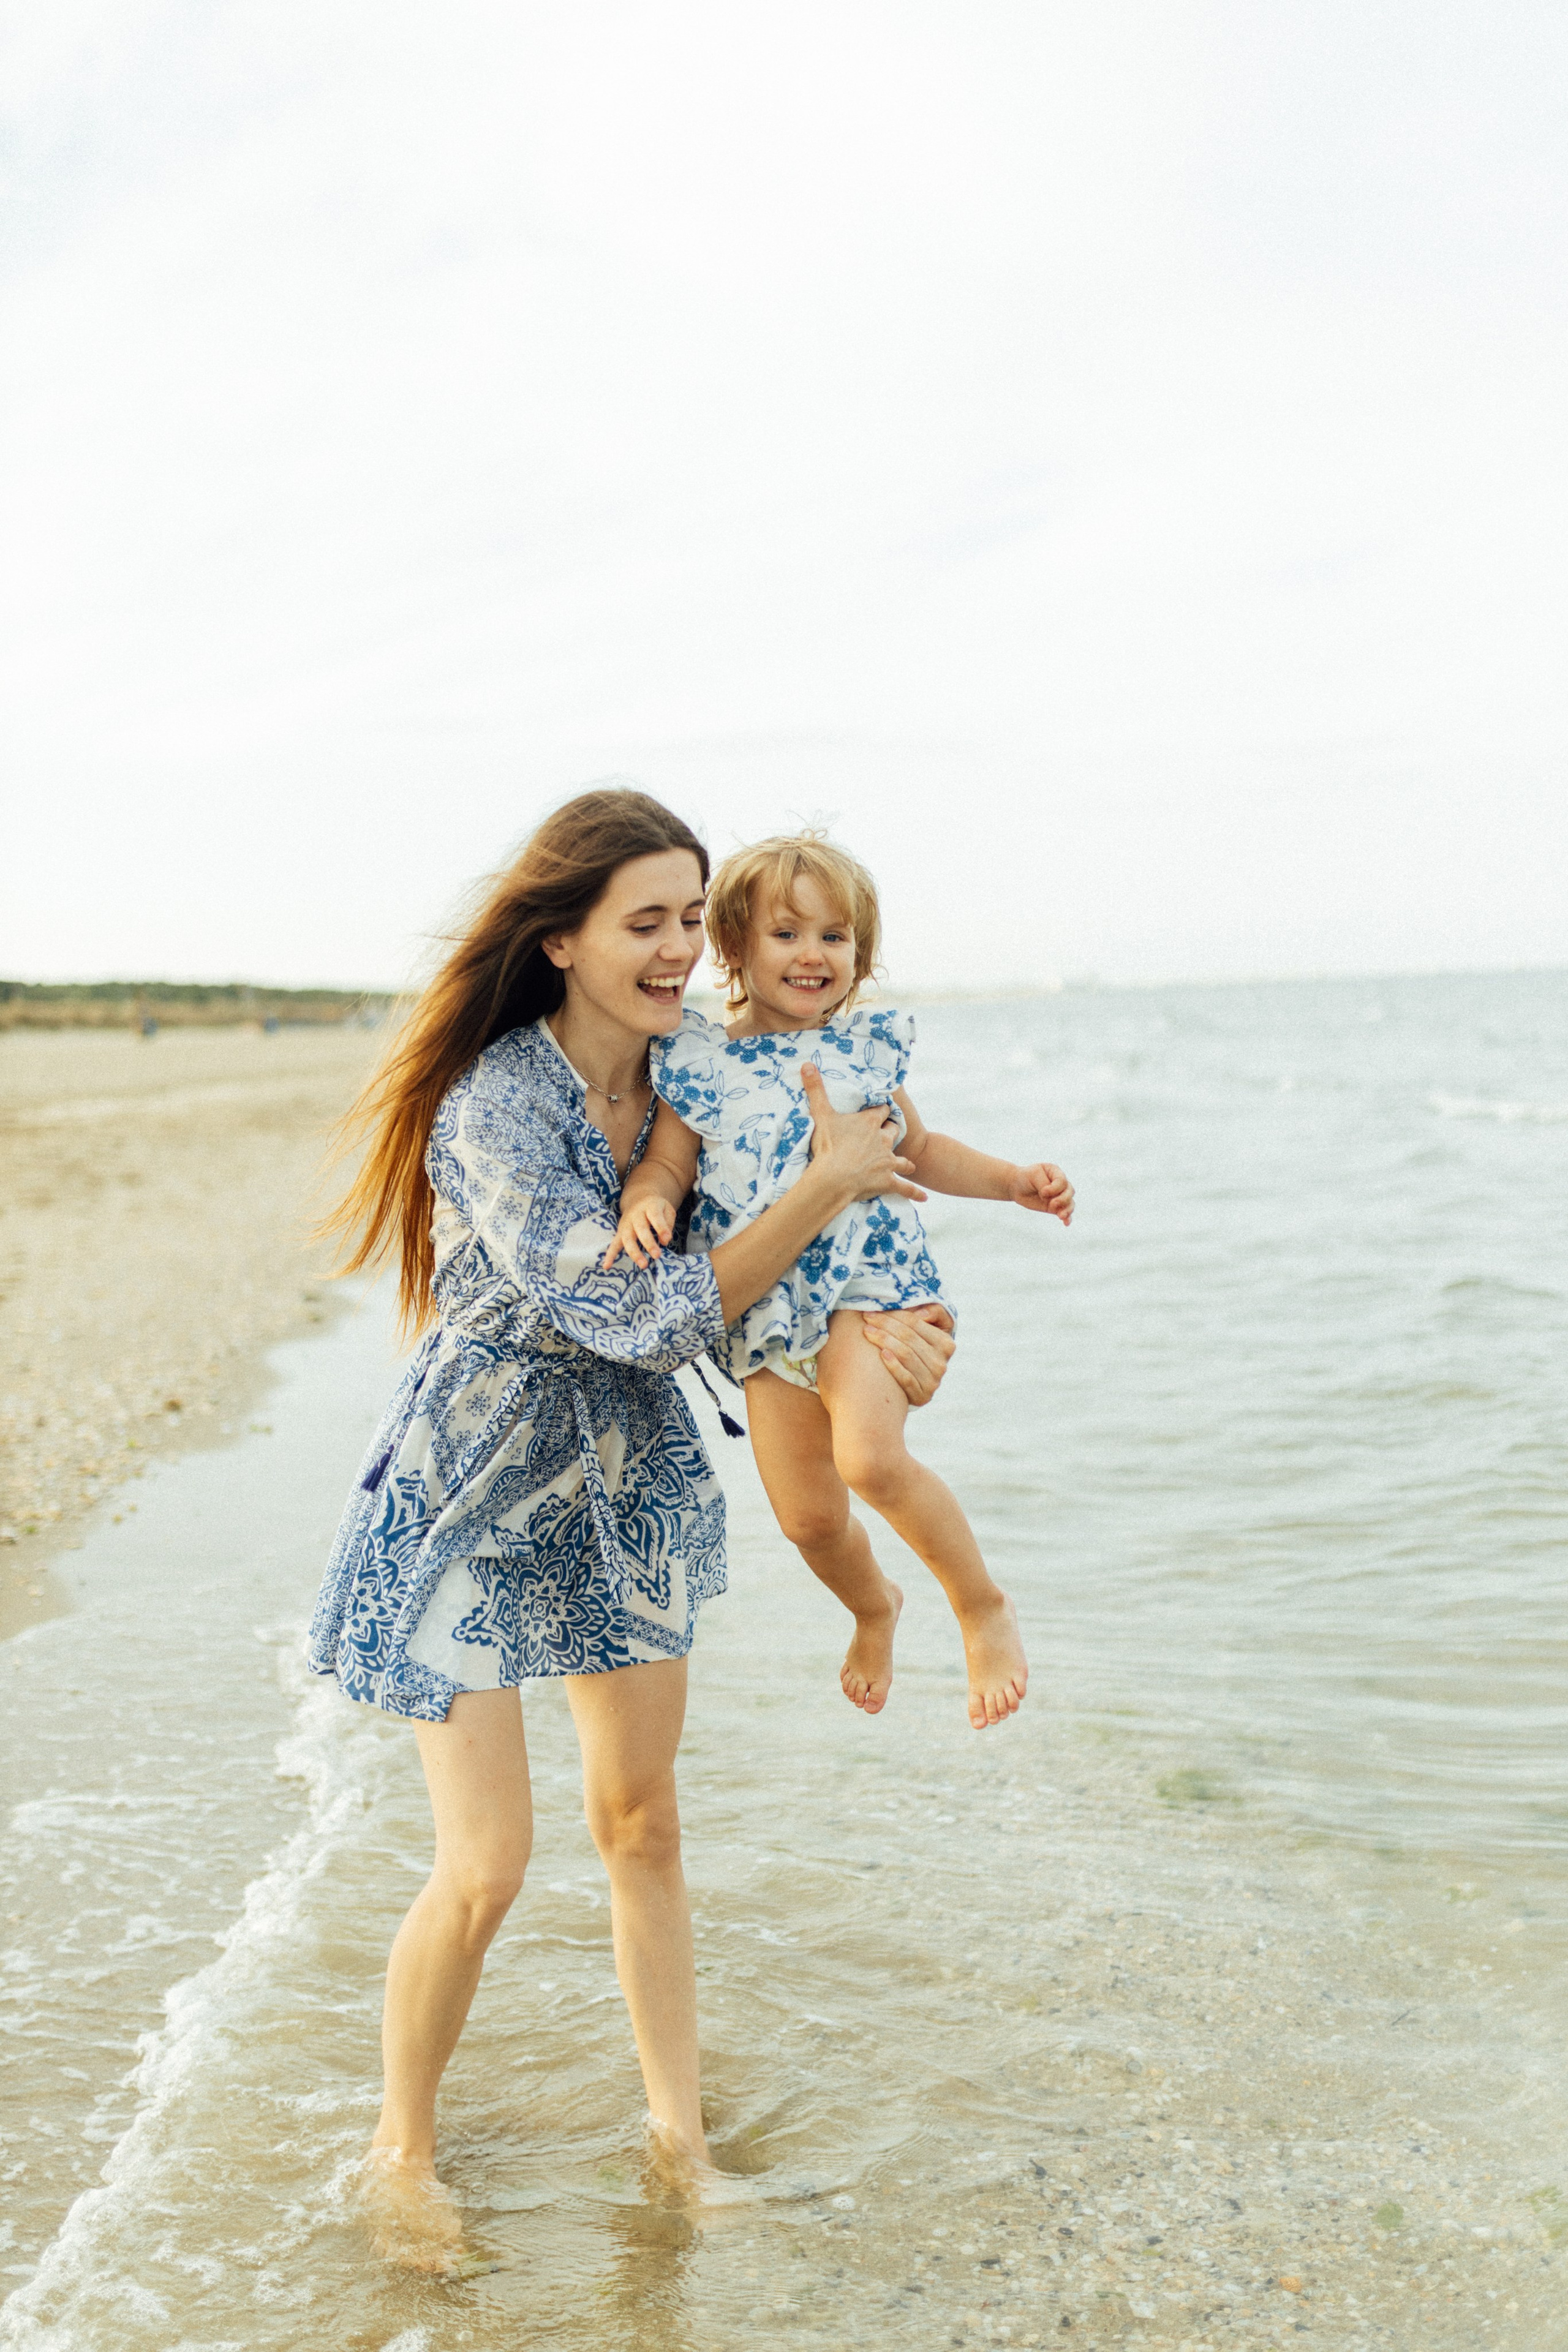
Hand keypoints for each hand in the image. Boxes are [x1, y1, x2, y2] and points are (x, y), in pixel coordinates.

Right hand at [602, 1195, 677, 1270]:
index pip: (655, 1217)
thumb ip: (668, 1223)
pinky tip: (607, 1266)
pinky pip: (614, 1244)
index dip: (661, 1228)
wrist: (638, 1198)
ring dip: (634, 1253)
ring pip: (628, 1238)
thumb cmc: (656, 1207)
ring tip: (643, 1265)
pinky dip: (610, 1255)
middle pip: (641, 1229)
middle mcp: (636, 1214)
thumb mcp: (667, 1209)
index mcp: (650, 1206)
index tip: (666, 1240)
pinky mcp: (620, 1232)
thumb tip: (665, 1241)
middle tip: (657, 1256)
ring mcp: (626, 1223)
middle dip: (648, 1243)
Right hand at [799, 1063, 927, 1206]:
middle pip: (894, 1131)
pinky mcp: (888, 1181)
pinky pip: (905, 1187)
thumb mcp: (821, 1114)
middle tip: (888, 1133)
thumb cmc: (828, 1146)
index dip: (881, 1110)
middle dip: (892, 1131)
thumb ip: (816, 1089)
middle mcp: (883, 1140)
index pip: (882, 1110)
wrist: (834, 1178)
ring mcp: (887, 1161)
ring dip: (904, 1161)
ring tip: (908, 1164)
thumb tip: (807, 1064)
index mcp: (870, 1123)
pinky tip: (924, 1198)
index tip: (881, 1109)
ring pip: (903, 1159)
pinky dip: (914, 1192)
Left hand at [861, 1302, 954, 1405]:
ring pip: (906, 1355)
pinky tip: (881, 1354)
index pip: (916, 1323)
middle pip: (909, 1338)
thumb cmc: (919, 1349)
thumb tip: (921, 1314)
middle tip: (866, 1317)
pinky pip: (906, 1378)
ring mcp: (932, 1381)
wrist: (917, 1384)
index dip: (895, 1314)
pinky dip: (893, 1365)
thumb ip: (934, 1313)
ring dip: (884, 1341)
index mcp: (946, 1343)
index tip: (874, 1308)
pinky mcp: (922, 1395)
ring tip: (867, 1331)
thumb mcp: (932, 1329)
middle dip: (885, 1324)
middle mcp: (941, 1363)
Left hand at [1010, 1161, 1073, 1224]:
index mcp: (1056, 1172)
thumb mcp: (1033, 1175)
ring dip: (1067, 1209)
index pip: (1062, 1181)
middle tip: (1052, 1204)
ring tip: (1061, 1216)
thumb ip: (1043, 1184)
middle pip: (1069, 1192)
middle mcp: (1060, 1184)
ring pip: (1070, 1202)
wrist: (1016, 1187)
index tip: (1043, 1192)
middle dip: (1063, 1199)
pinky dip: (1067, 1218)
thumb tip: (1050, 1198)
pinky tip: (1066, 1223)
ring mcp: (1059, 1196)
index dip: (1055, 1188)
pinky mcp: (1055, 1207)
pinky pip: (1064, 1212)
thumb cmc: (1025, 1178)